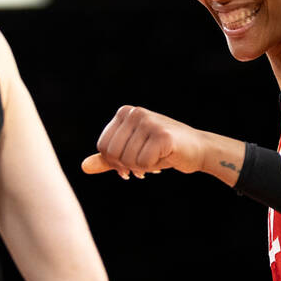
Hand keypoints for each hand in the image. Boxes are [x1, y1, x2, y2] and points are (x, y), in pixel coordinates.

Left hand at [81, 106, 206, 178]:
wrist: (197, 150)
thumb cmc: (163, 151)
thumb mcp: (131, 153)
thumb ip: (108, 159)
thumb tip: (83, 167)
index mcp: (124, 113)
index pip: (103, 146)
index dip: (114, 163)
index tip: (128, 166)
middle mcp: (135, 113)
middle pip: (113, 154)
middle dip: (127, 166)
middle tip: (142, 166)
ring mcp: (149, 121)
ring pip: (128, 160)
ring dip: (142, 168)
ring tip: (156, 160)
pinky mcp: (162, 134)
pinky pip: (144, 163)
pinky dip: (153, 167)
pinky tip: (164, 159)